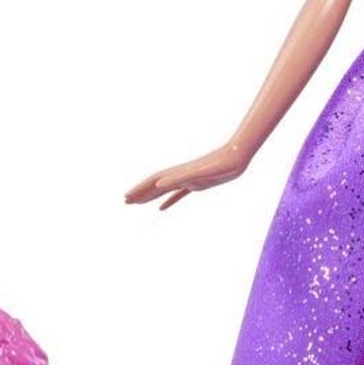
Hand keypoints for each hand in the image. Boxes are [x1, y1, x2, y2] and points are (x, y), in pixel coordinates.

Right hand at [125, 140, 250, 210]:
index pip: (154, 182)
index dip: (140, 189)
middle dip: (140, 193)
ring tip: (138, 204)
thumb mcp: (200, 173)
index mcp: (178, 173)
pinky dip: (169, 201)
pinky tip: (162, 208)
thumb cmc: (221, 163)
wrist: (237, 156)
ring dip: (150, 196)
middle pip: (155, 186)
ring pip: (164, 190)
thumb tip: (159, 185)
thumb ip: (179, 178)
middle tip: (126, 202)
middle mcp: (180, 175)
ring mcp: (189, 179)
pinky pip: (179, 194)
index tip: (127, 197)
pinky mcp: (198, 184)